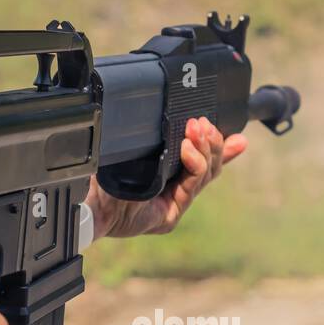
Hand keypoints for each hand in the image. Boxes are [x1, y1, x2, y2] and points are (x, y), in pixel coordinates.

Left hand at [86, 116, 246, 238]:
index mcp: (165, 175)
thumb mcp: (132, 149)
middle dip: (212, 141)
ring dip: (205, 149)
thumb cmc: (101, 174)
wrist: (85, 202)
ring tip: (198, 130)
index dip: (220, 148)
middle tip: (204, 123)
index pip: (200, 160)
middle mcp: (172, 190)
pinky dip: (194, 165)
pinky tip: (188, 149)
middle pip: (208, 166)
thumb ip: (154, 136)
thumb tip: (161, 108)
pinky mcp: (168, 216)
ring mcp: (172, 204)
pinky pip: (192, 187)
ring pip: (204, 175)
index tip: (238, 135)